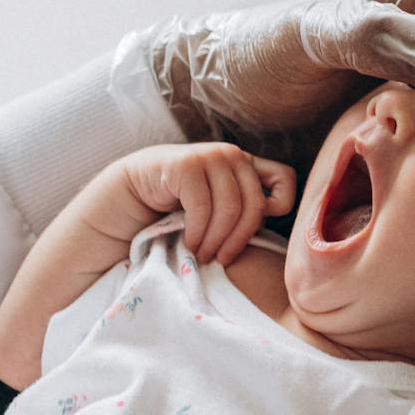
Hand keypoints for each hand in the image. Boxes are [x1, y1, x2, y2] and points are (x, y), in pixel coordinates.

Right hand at [121, 142, 296, 264]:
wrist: (129, 195)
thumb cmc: (176, 208)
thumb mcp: (217, 207)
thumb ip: (243, 209)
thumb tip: (271, 225)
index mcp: (246, 164)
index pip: (285, 179)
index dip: (278, 208)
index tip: (256, 233)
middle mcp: (232, 155)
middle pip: (255, 204)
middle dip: (239, 239)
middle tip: (221, 260)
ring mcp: (210, 156)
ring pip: (231, 208)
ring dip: (216, 240)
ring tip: (203, 256)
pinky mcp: (186, 164)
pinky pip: (203, 207)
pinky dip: (197, 232)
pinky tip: (189, 243)